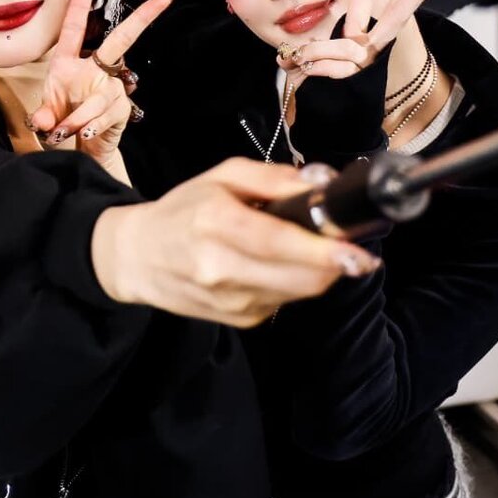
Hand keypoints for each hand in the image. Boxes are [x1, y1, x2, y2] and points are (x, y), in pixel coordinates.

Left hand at [29, 0, 173, 165]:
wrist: (81, 146)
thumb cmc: (62, 119)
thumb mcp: (46, 115)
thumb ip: (42, 117)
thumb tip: (43, 122)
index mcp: (69, 62)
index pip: (75, 26)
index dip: (79, 1)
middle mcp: (94, 69)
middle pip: (121, 40)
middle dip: (142, 19)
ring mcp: (110, 88)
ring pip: (100, 94)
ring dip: (78, 115)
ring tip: (61, 132)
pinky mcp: (120, 109)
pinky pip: (106, 114)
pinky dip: (90, 125)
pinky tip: (84, 133)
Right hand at [91, 160, 381, 326]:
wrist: (137, 258)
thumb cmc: (183, 211)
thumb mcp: (221, 177)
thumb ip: (273, 177)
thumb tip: (323, 181)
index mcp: (215, 222)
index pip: (280, 242)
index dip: (325, 251)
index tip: (360, 252)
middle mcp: (221, 268)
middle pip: (302, 278)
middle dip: (334, 264)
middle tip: (348, 247)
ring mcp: (230, 300)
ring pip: (300, 292)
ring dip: (316, 273)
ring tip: (307, 250)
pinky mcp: (240, 320)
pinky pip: (286, 302)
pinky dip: (293, 284)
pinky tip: (276, 267)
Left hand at [278, 0, 450, 80]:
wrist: (330, 121)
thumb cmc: (322, 85)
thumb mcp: (311, 61)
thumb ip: (305, 53)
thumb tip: (285, 57)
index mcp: (360, 37)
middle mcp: (369, 48)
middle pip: (395, 18)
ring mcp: (366, 64)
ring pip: (342, 48)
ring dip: (314, 54)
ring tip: (298, 62)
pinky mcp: (356, 79)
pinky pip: (328, 66)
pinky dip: (309, 68)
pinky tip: (302, 72)